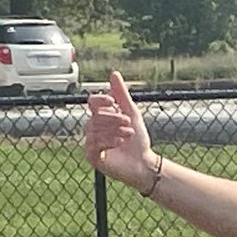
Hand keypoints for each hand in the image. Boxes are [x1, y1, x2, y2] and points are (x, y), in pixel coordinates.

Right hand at [84, 70, 156, 191]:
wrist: (144, 164)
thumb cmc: (138, 140)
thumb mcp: (132, 114)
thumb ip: (122, 95)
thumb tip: (114, 73)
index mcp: (102, 117)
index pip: (92, 102)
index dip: (100, 99)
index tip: (113, 102)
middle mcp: (94, 129)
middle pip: (95, 116)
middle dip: (113, 118)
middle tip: (129, 122)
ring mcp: (92, 143)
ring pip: (94, 130)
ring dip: (114, 130)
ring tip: (129, 134)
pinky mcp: (93, 157)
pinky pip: (93, 145)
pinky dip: (107, 141)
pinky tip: (120, 142)